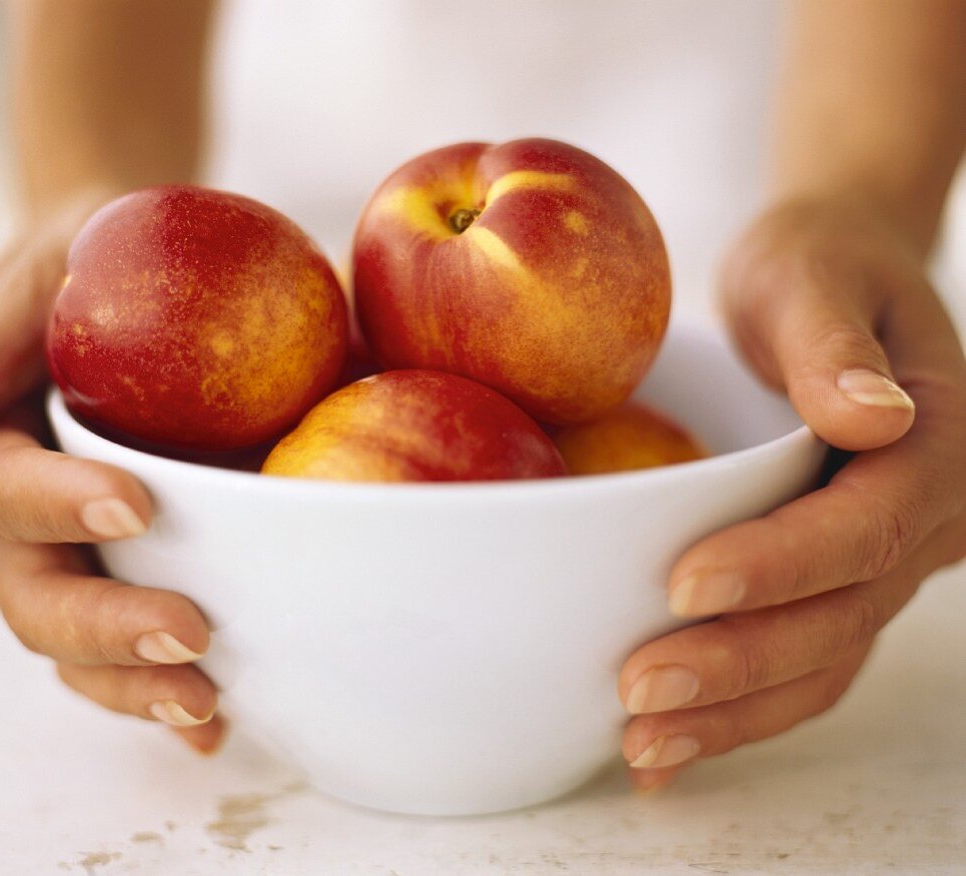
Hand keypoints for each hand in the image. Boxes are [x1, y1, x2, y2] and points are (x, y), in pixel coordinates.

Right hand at [0, 192, 224, 752]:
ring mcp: (73, 557)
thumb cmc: (81, 266)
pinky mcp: (128, 572)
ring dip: (134, 686)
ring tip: (203, 706)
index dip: (57, 505)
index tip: (135, 502)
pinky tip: (218, 727)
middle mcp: (18, 521)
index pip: (3, 491)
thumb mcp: (33, 283)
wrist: (133, 275)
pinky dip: (163, 691)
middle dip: (106, 627)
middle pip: (38, 596)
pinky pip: (133, 645)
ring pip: (79, 644)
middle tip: (189, 636)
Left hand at [619, 198, 965, 790]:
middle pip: (840, 614)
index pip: (864, 523)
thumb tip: (873, 418)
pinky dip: (740, 707)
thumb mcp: (812, 276)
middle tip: (640, 694)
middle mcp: (924, 517)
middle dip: (739, 664)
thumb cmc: (815, 267)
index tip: (683, 586)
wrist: (830, 282)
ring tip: (644, 749)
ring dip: (735, 712)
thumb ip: (833, 346)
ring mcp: (884, 557)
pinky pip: (803, 657)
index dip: (780, 565)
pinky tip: (669, 747)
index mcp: (935, 442)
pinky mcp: (837, 576)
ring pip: (823, 658)